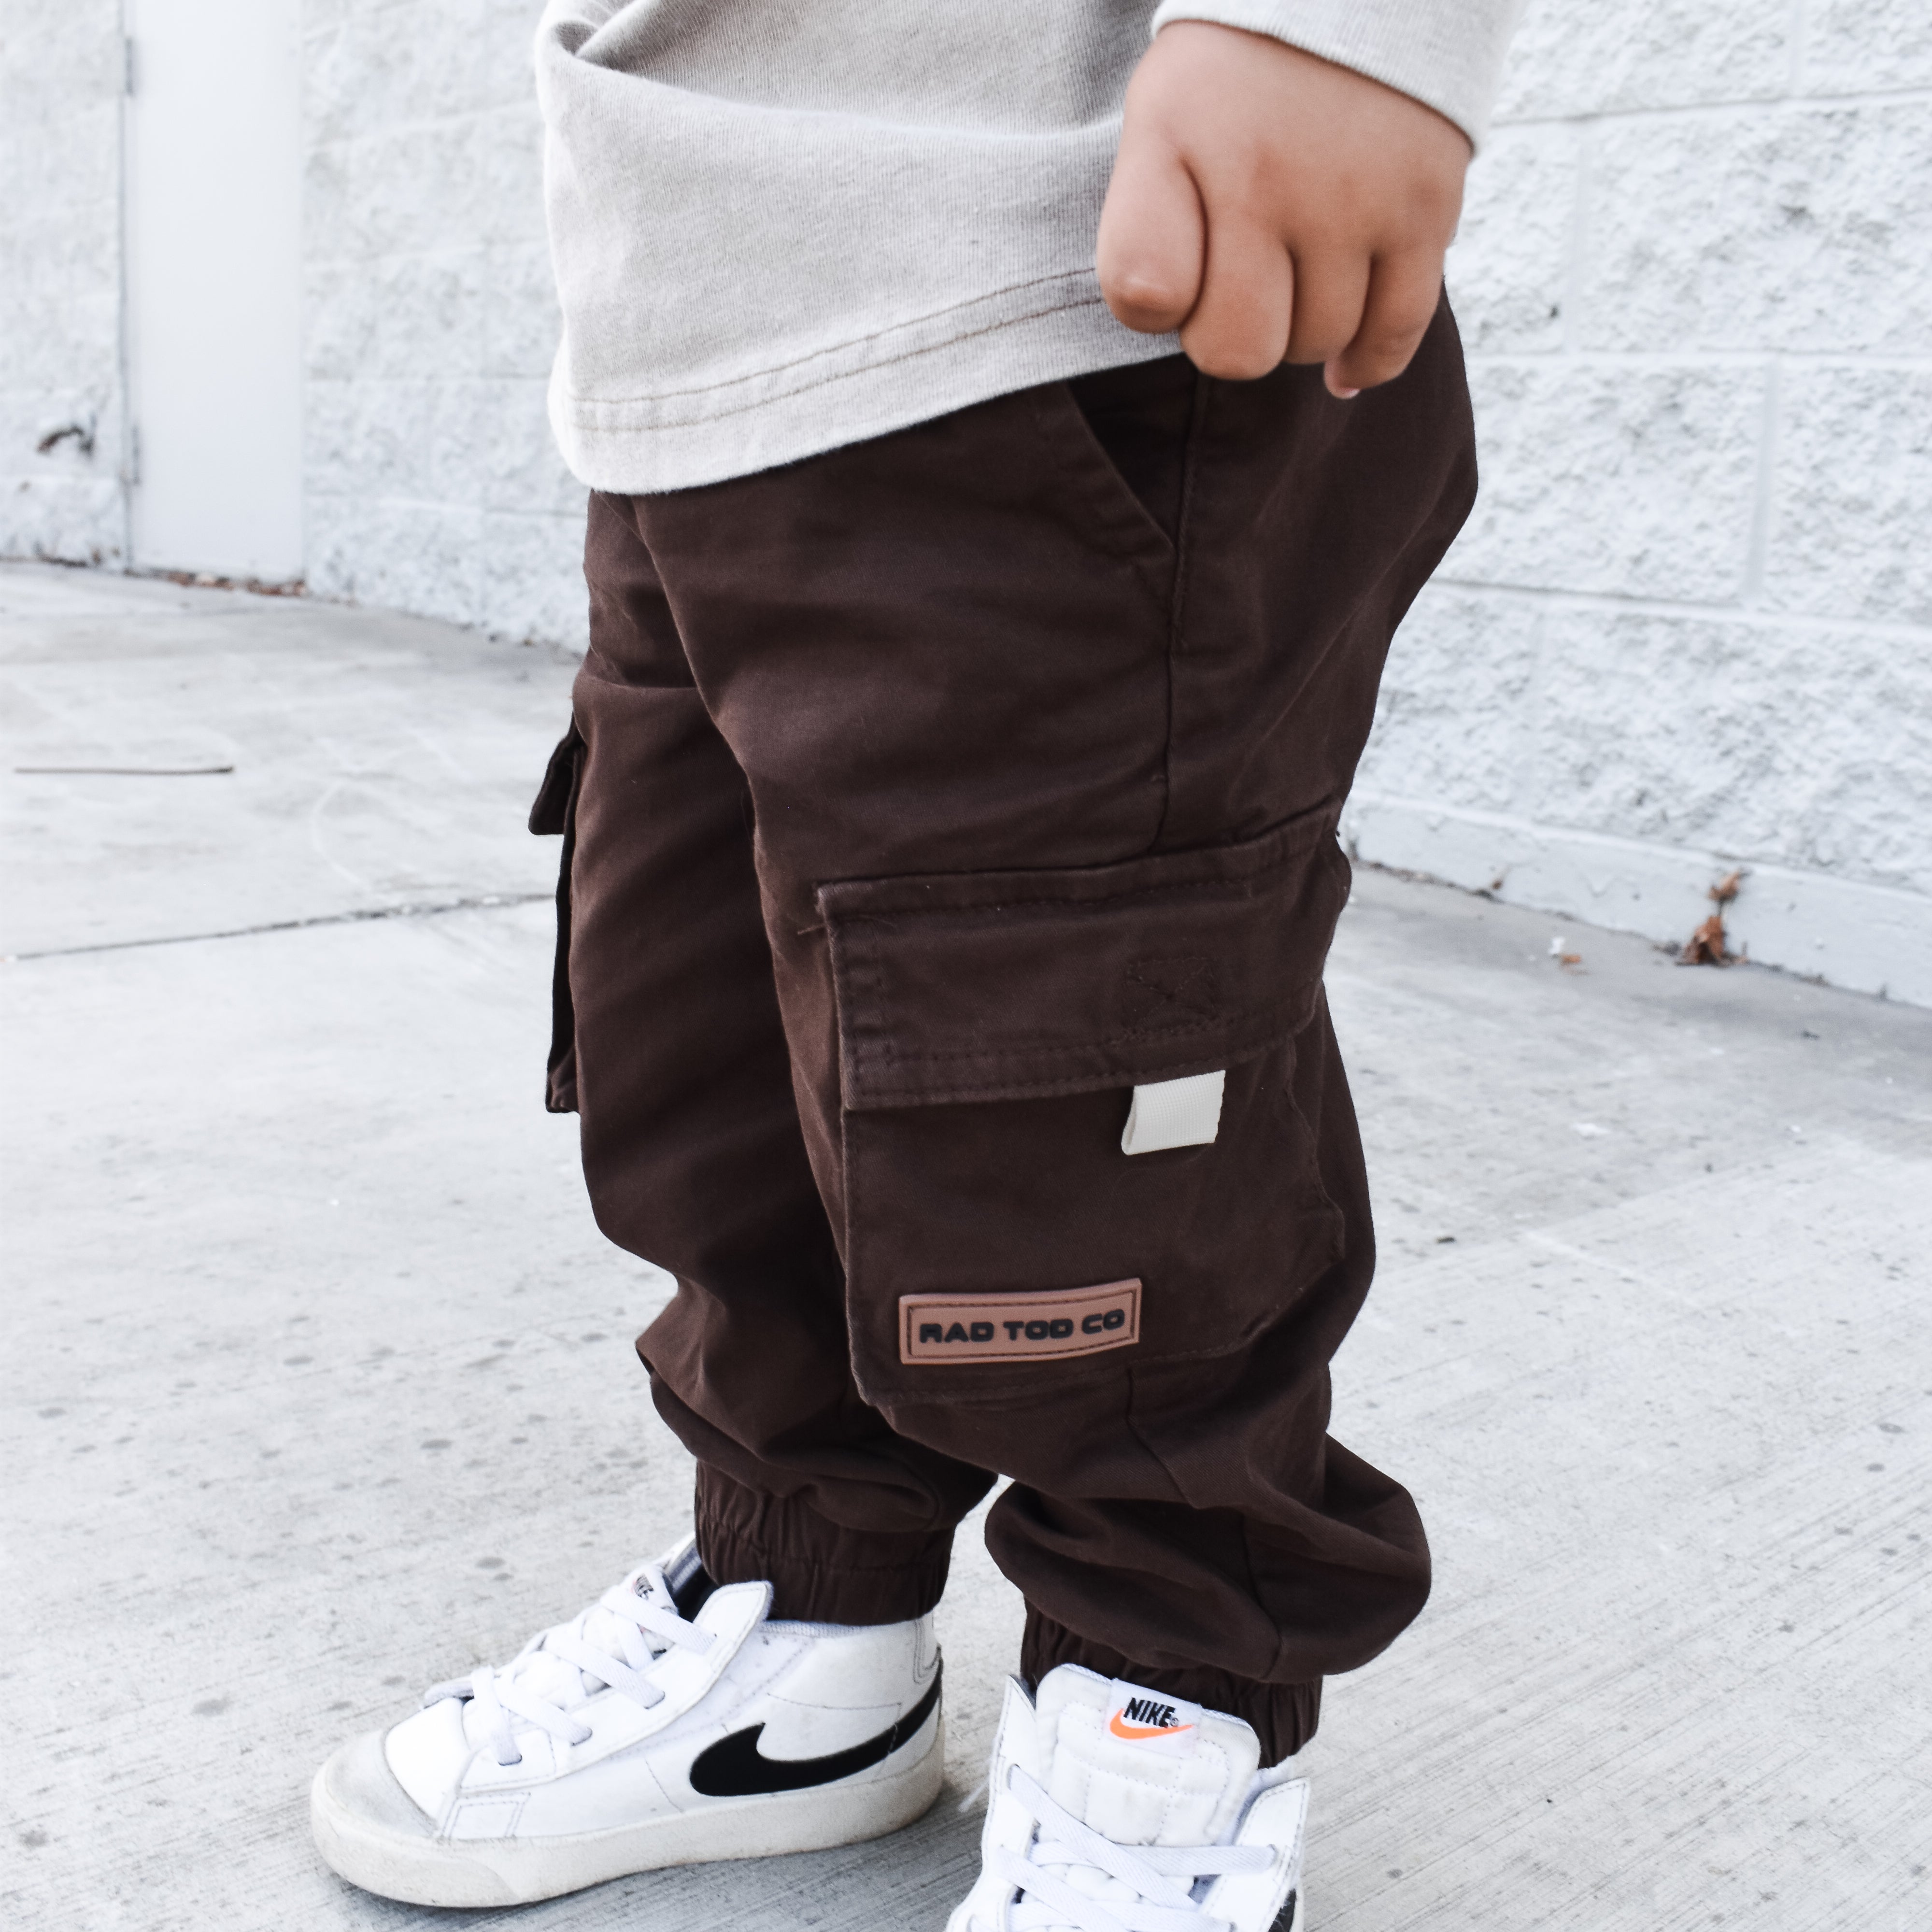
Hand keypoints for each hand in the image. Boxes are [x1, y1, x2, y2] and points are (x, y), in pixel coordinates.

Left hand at [1097, 23, 1470, 393]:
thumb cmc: (1236, 85)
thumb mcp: (1159, 122)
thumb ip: (1147, 229)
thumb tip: (1177, 327)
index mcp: (1178, 143)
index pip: (1143, 293)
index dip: (1157, 306)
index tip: (1174, 274)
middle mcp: (1266, 174)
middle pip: (1237, 349)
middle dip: (1232, 333)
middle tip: (1242, 281)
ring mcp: (1353, 197)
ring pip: (1315, 343)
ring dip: (1300, 330)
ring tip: (1297, 274)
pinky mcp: (1425, 210)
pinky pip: (1391, 334)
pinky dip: (1364, 362)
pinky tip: (1344, 366)